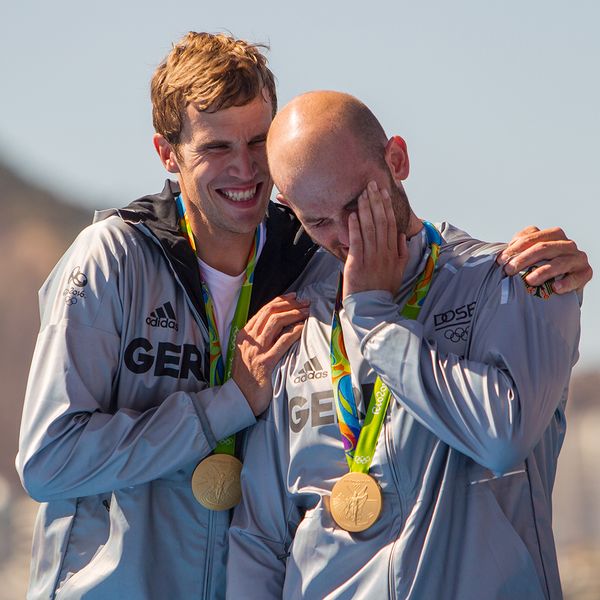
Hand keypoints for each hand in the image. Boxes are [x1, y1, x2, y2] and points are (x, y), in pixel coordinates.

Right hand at [232, 293, 309, 414]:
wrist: (240, 399)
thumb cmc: (247, 377)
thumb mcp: (249, 353)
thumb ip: (259, 339)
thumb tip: (278, 325)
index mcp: (244, 335)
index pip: (263, 311)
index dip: (280, 301)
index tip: (294, 297)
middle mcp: (249, 339)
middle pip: (270, 313)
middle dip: (289, 304)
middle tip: (305, 302)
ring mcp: (256, 350)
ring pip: (275, 323)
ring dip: (293, 314)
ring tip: (306, 312)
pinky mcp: (265, 363)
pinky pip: (282, 342)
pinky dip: (294, 332)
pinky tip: (303, 328)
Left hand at [343, 181, 408, 299]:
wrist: (373, 308)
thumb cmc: (384, 290)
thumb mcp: (399, 271)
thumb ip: (401, 253)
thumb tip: (400, 236)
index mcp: (393, 252)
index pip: (391, 223)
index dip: (387, 206)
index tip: (384, 191)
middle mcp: (384, 252)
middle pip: (381, 221)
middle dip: (376, 201)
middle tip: (371, 184)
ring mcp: (371, 258)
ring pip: (369, 229)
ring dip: (365, 210)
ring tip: (362, 194)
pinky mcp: (357, 264)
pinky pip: (357, 242)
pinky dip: (355, 228)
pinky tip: (352, 215)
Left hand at [497, 226, 591, 293]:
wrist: (562, 285)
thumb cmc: (541, 268)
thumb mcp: (529, 257)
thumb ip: (518, 251)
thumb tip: (498, 257)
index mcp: (552, 235)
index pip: (532, 237)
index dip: (514, 248)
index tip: (501, 260)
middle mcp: (566, 244)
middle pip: (543, 248)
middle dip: (523, 259)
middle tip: (509, 270)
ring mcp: (577, 257)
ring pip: (559, 262)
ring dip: (542, 271)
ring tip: (529, 280)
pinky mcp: (585, 272)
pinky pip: (577, 277)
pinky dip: (566, 282)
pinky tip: (556, 288)